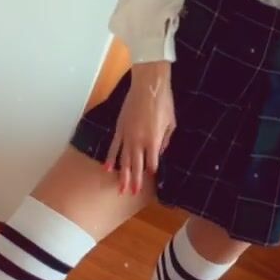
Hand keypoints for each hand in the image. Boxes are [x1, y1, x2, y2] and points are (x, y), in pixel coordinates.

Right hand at [105, 64, 175, 195]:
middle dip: (134, 181)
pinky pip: (114, 147)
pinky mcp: (119, 128)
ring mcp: (127, 136)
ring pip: (123, 160)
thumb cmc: (163, 102)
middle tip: (130, 193)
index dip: (151, 173)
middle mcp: (139, 141)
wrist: (149, 86)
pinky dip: (111, 158)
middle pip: (136, 166)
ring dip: (122, 175)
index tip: (150, 179)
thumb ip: (165, 140)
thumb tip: (160, 152)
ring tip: (120, 189)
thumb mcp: (171, 123)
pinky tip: (108, 169)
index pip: (152, 163)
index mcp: (154, 141)